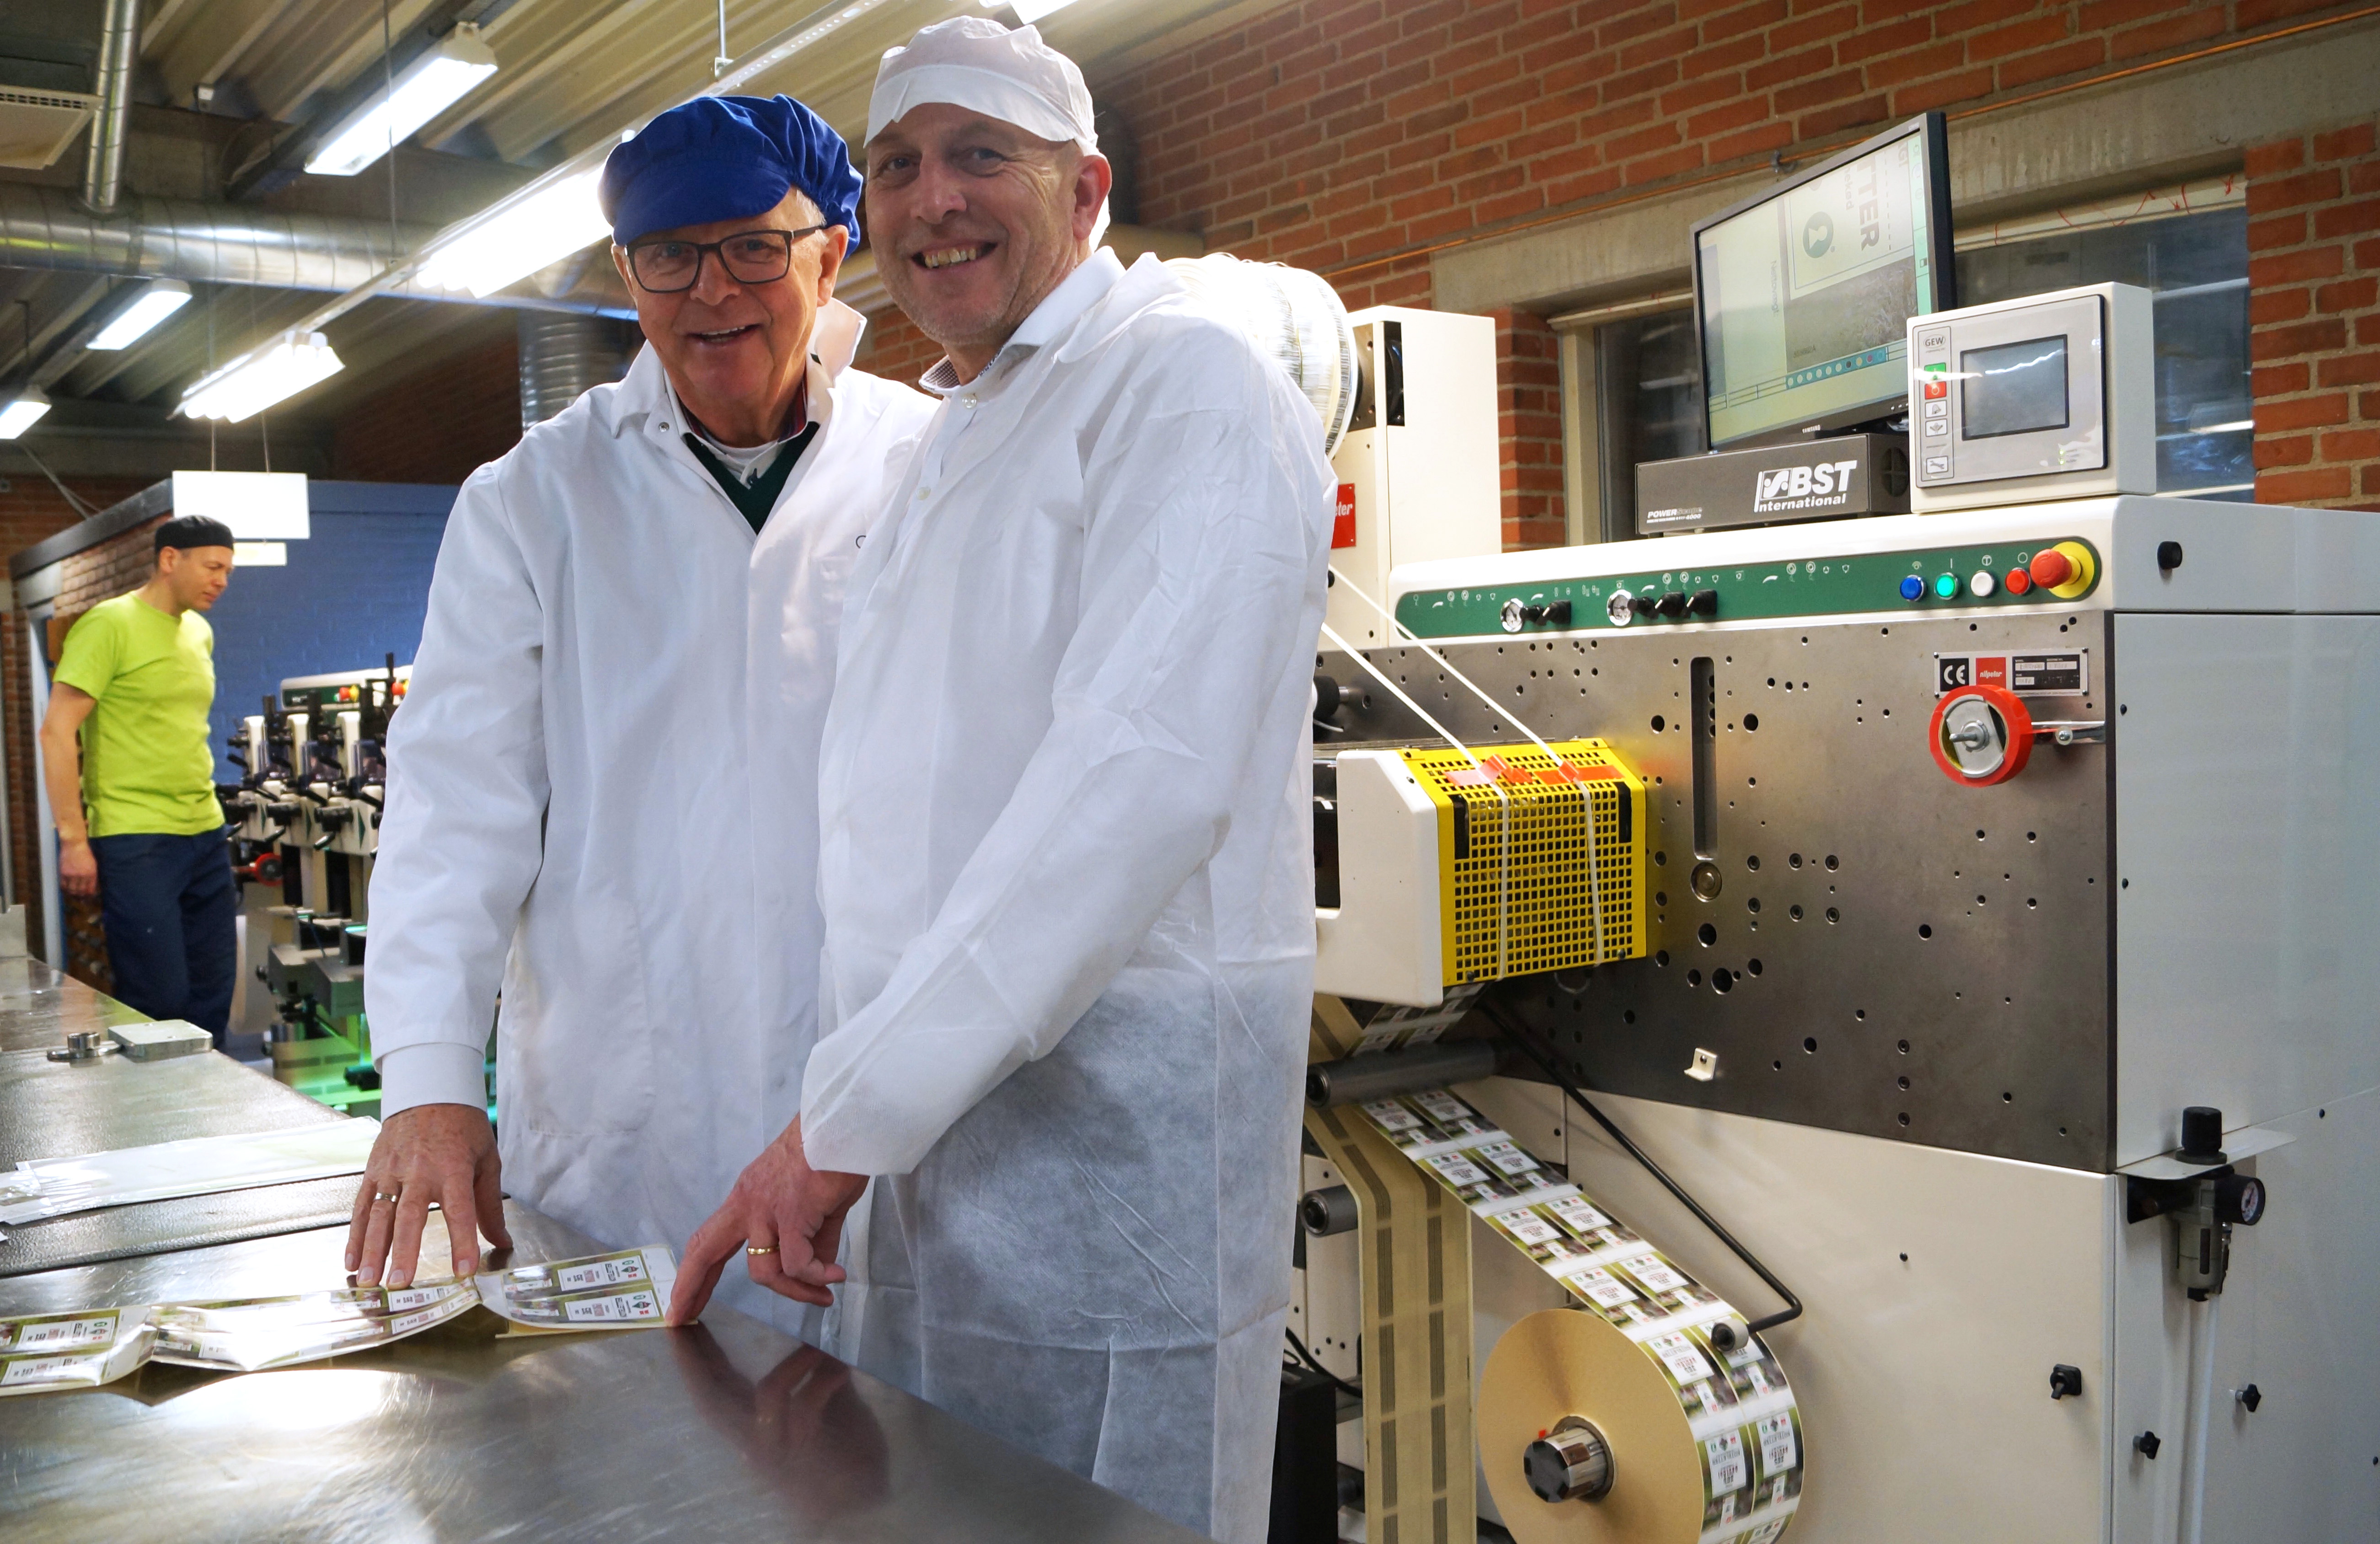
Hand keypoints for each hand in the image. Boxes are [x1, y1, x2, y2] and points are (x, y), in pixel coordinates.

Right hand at [58, 838, 95, 897]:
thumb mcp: (93, 864)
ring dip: (73, 894)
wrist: (74, 845)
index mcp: (92, 873)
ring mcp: (72, 875)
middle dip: (81, 897)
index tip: (89, 898)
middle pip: (81, 891)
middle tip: (81, 900)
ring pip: (72, 890)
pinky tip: (66, 890)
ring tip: (74, 896)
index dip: (89, 895)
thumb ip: (92, 875)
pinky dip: (65, 889)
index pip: (90, 889)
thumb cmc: (85, 853)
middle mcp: (82, 876)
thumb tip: (91, 886)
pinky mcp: (63, 873)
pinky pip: (63, 885)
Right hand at [346, 1103, 509, 1287]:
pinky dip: (355, 1235)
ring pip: (380, 1216)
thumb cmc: (463, 1128)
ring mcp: (392, 1172)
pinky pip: (362, 1207)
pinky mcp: (373, 1172)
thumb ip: (490, 1205)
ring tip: (368, 1281)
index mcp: (453, 1169)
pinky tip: (351, 1261)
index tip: (464, 1270)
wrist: (429, 1091)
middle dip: (404, 1252)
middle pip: (410, 1217)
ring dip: (372, 1251)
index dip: (463, 1241)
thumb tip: (502, 1241)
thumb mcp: (486, 1160)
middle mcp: (419, 1172)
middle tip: (401, 1283)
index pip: (460, 1210)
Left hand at [670, 1117, 865, 1322]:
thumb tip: (819, 1271)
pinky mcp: (791, 1214)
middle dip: (690, 1288)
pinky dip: (815, 1277)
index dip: (695, 1272)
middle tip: (682, 1319)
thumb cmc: (834, 1154)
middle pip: (705, 1251)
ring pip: (763, 1271)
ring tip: (825, 1294)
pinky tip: (835, 1277)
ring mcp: (765, 1210)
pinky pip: (797, 1263)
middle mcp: (747, 1204)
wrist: (846, 1125)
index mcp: (747, 1197)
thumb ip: (812, 1238)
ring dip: (795, 1291)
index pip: (710, 1239)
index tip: (683, 1300)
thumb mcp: (814, 1201)